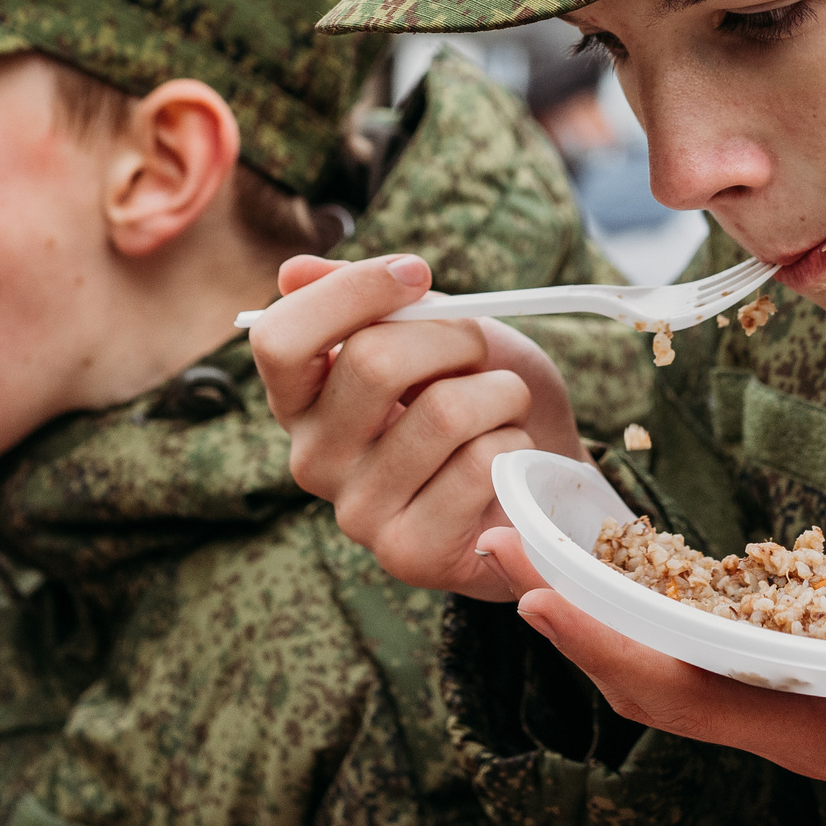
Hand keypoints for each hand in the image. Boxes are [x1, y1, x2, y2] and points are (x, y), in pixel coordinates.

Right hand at [253, 254, 583, 601]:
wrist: (545, 471)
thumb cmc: (481, 393)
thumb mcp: (435, 331)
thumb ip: (371, 301)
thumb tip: (293, 271)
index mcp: (303, 401)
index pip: (280, 338)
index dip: (351, 291)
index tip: (416, 274)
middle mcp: (313, 460)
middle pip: (372, 362)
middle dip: (454, 337)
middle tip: (479, 350)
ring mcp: (357, 513)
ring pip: (443, 411)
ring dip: (499, 393)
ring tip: (502, 408)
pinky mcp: (408, 553)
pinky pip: (477, 465)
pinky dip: (513, 444)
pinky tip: (508, 464)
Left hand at [477, 527, 825, 825]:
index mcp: (825, 735)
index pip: (686, 693)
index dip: (606, 647)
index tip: (537, 594)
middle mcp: (795, 716)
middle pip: (657, 667)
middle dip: (576, 609)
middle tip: (496, 537)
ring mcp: (808, 694)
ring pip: (682, 648)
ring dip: (609, 596)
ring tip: (541, 536)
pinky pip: (729, 632)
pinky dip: (672, 593)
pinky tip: (641, 558)